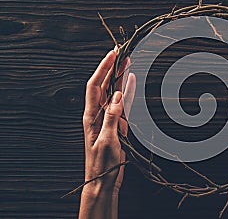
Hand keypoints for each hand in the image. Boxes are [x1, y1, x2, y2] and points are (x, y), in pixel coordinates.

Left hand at [79, 49, 135, 218]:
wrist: (104, 179)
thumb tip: (116, 96)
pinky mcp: (116, 124)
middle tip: (121, 54)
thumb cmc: (102, 163)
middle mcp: (98, 113)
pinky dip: (126, 92)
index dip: (102, 68)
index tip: (112, 55)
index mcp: (91, 116)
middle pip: (104, 85)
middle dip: (111, 68)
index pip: (95, 86)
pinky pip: (122, 104)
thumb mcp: (107, 140)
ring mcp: (108, 117)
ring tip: (127, 63)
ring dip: (119, 77)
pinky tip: (131, 82)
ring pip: (113, 92)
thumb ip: (112, 117)